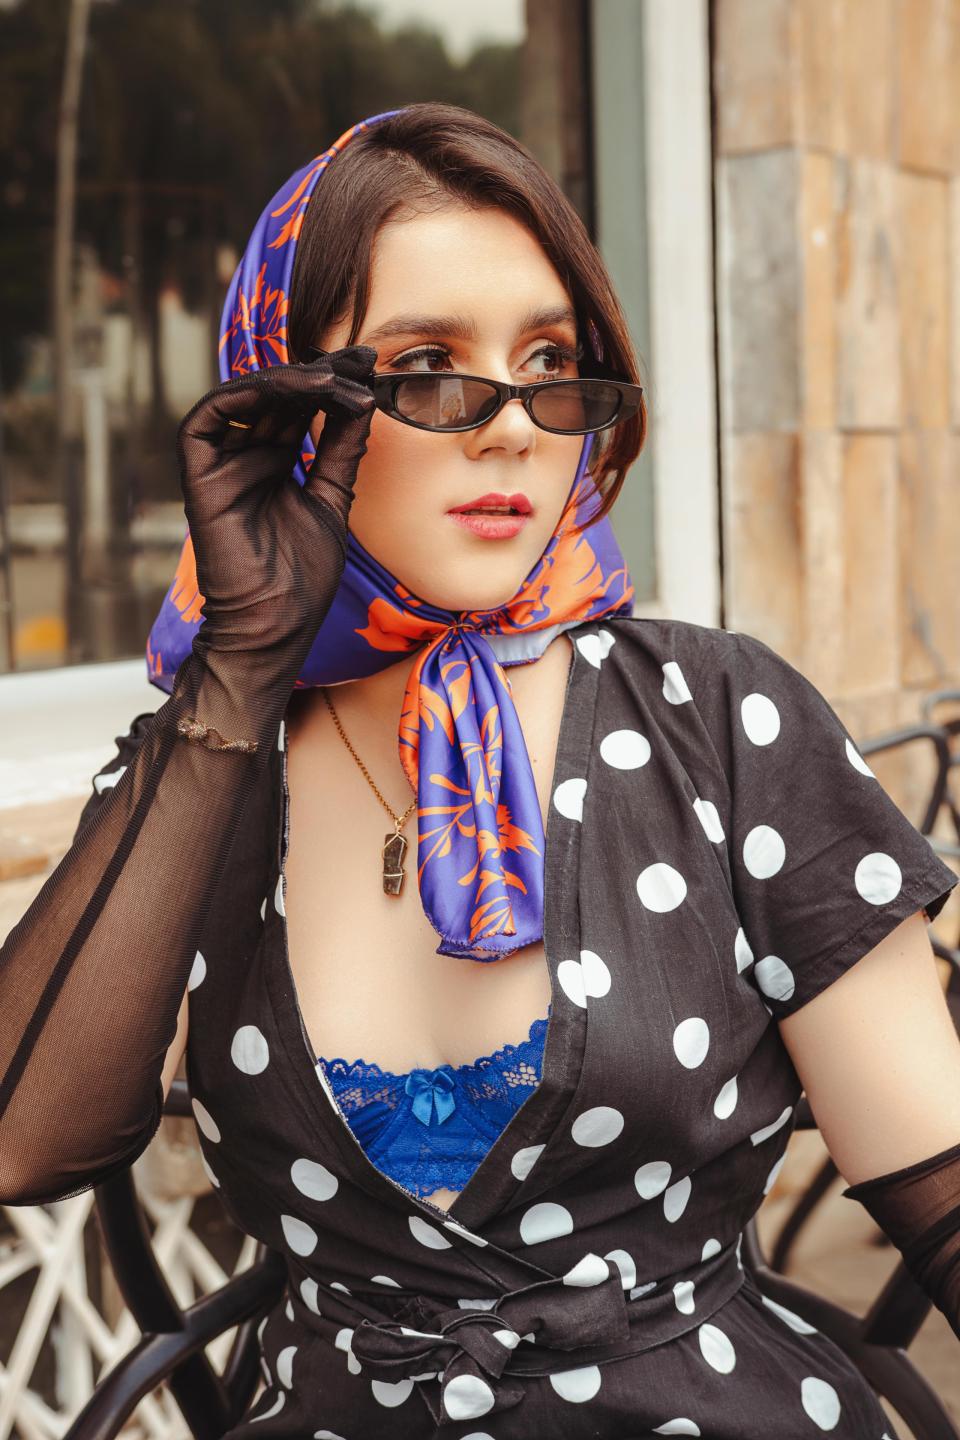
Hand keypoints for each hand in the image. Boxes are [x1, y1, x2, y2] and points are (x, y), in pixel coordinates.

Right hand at [175, 345, 376, 702]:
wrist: (274, 626)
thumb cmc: (301, 580)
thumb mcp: (332, 500)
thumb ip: (339, 451)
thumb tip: (362, 401)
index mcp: (273, 465)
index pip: (299, 409)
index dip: (332, 385)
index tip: (370, 367)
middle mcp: (244, 458)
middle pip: (276, 396)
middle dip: (317, 372)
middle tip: (358, 357)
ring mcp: (219, 464)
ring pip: (246, 397)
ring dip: (290, 379)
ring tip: (333, 375)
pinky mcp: (198, 473)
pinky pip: (212, 416)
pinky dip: (250, 393)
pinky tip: (295, 388)